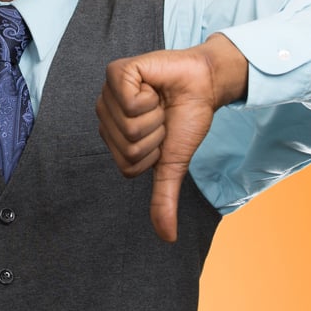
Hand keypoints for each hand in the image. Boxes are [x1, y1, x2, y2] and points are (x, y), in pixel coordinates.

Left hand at [96, 34, 246, 241]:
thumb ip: (164, 197)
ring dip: (154, 115)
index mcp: (113, 136)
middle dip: (155, 135)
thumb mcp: (173, 163)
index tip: (161, 135)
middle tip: (161, 115)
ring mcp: (108, 93)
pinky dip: (150, 97)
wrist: (204, 84)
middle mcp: (105, 114)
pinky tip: (152, 86)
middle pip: (128, 147)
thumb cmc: (185, 119)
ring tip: (158, 100)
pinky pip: (129, 101)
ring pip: (129, 126)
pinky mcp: (117, 72)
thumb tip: (167, 238)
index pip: (127, 166)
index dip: (153, 155)